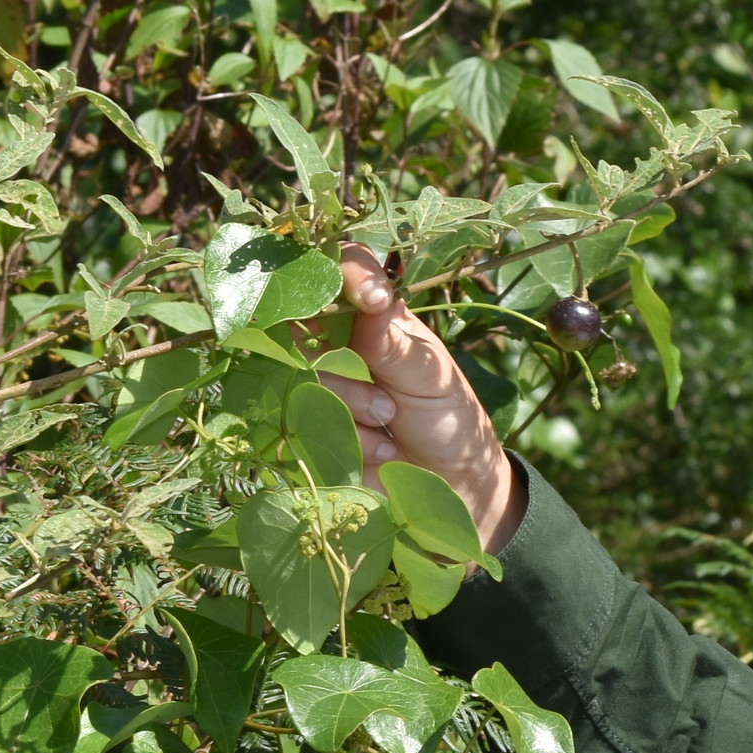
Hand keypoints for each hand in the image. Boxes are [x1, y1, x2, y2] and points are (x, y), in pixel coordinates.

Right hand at [328, 250, 522, 551]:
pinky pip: (303, 423)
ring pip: (304, 379)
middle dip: (350, 372)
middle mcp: (335, 342)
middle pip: (307, 329)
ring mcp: (315, 383)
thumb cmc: (448, 419)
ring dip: (354, 411)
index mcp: (371, 317)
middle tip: (390, 405)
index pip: (343, 267)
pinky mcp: (304, 425)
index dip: (347, 274)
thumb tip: (370, 298)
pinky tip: (379, 452)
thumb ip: (397, 342)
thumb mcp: (433, 377)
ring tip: (390, 427)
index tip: (372, 299)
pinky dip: (348, 441)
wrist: (449, 485)